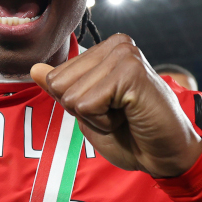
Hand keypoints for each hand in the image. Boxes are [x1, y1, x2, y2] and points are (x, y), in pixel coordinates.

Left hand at [31, 34, 201, 177]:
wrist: (166, 156)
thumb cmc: (132, 136)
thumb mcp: (88, 111)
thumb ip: (63, 88)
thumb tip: (34, 68)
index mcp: (105, 50)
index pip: (55, 77)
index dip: (76, 104)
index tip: (109, 109)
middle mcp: (116, 45)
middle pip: (58, 84)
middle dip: (82, 110)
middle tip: (117, 114)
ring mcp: (124, 55)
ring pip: (71, 95)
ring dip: (95, 117)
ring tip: (125, 115)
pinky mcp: (130, 72)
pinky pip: (87, 104)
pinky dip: (104, 121)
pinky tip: (130, 116)